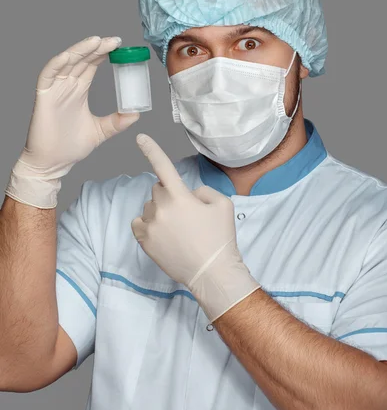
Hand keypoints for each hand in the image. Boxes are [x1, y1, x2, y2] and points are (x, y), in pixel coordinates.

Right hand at [5, 36, 139, 208]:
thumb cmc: (70, 147)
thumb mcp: (101, 131)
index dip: (102, 53)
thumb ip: (117, 122)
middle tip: (114, 41)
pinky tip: (68, 56)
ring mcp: (54, 90)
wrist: (53, 164)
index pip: (91, 65)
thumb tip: (136, 114)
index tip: (119, 46)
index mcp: (78, 91)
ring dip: (80, 50)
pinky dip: (56, 64)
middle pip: (81, 60)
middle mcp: (66, 86)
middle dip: (96, 48)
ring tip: (96, 41)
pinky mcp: (44, 98)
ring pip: (66, 63)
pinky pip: (47, 76)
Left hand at [131, 134, 260, 322]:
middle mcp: (161, 208)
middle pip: (158, 189)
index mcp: (180, 196)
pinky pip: (139, 223)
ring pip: (149, 206)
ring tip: (178, 229)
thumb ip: (203, 191)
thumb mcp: (223, 204)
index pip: (163, 167)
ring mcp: (150, 226)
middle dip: (169, 194)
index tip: (140, 137)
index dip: (151, 149)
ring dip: (160, 211)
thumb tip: (188, 195)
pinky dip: (148, 224)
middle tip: (186, 213)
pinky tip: (163, 234)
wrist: (211, 272)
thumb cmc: (220, 238)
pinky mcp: (144, 241)